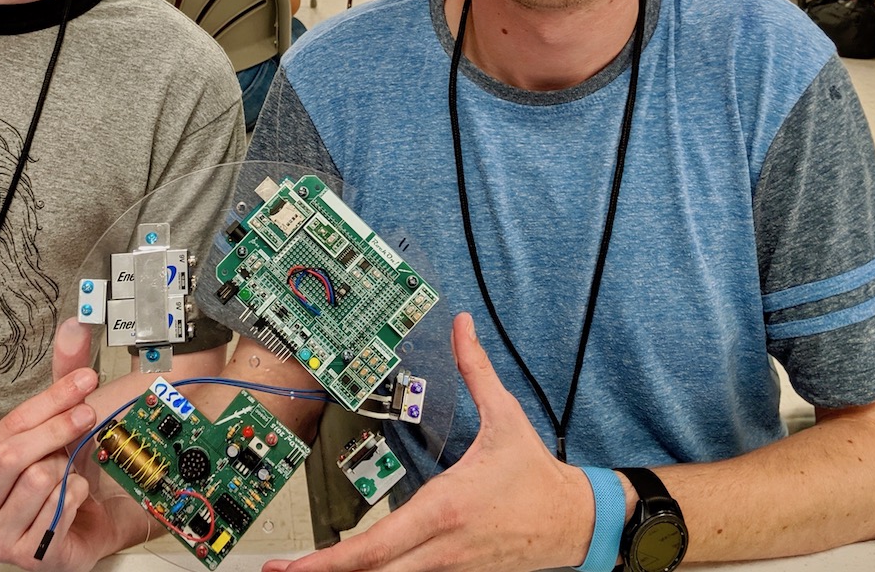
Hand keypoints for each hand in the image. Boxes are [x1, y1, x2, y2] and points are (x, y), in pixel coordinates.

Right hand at [0, 318, 117, 569]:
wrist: (71, 532)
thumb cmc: (51, 478)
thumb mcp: (49, 431)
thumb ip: (59, 382)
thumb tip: (73, 326)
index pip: (11, 426)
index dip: (51, 400)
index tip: (85, 379)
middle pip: (15, 455)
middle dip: (57, 433)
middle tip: (85, 420)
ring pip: (42, 480)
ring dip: (68, 471)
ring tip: (67, 475)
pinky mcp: (30, 558)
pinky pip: (62, 508)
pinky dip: (77, 496)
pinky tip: (73, 500)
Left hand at [261, 314, 593, 571]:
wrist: (576, 522)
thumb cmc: (535, 475)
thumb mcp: (505, 416)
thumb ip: (476, 370)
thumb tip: (462, 325)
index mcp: (444, 507)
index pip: (377, 546)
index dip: (333, 560)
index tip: (298, 566)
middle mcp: (439, 545)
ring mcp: (448, 567)